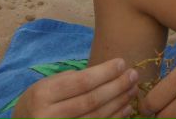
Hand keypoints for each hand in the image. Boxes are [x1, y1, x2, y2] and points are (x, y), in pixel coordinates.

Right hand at [13, 58, 137, 118]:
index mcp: (44, 95)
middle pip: (92, 101)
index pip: (81, 82)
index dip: (105, 72)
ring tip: (133, 90)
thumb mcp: (50, 83)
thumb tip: (112, 71)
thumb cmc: (42, 99)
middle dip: (117, 87)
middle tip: (134, 75)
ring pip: (97, 117)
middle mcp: (49, 117)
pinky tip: (126, 108)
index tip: (122, 63)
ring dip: (119, 103)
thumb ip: (76, 79)